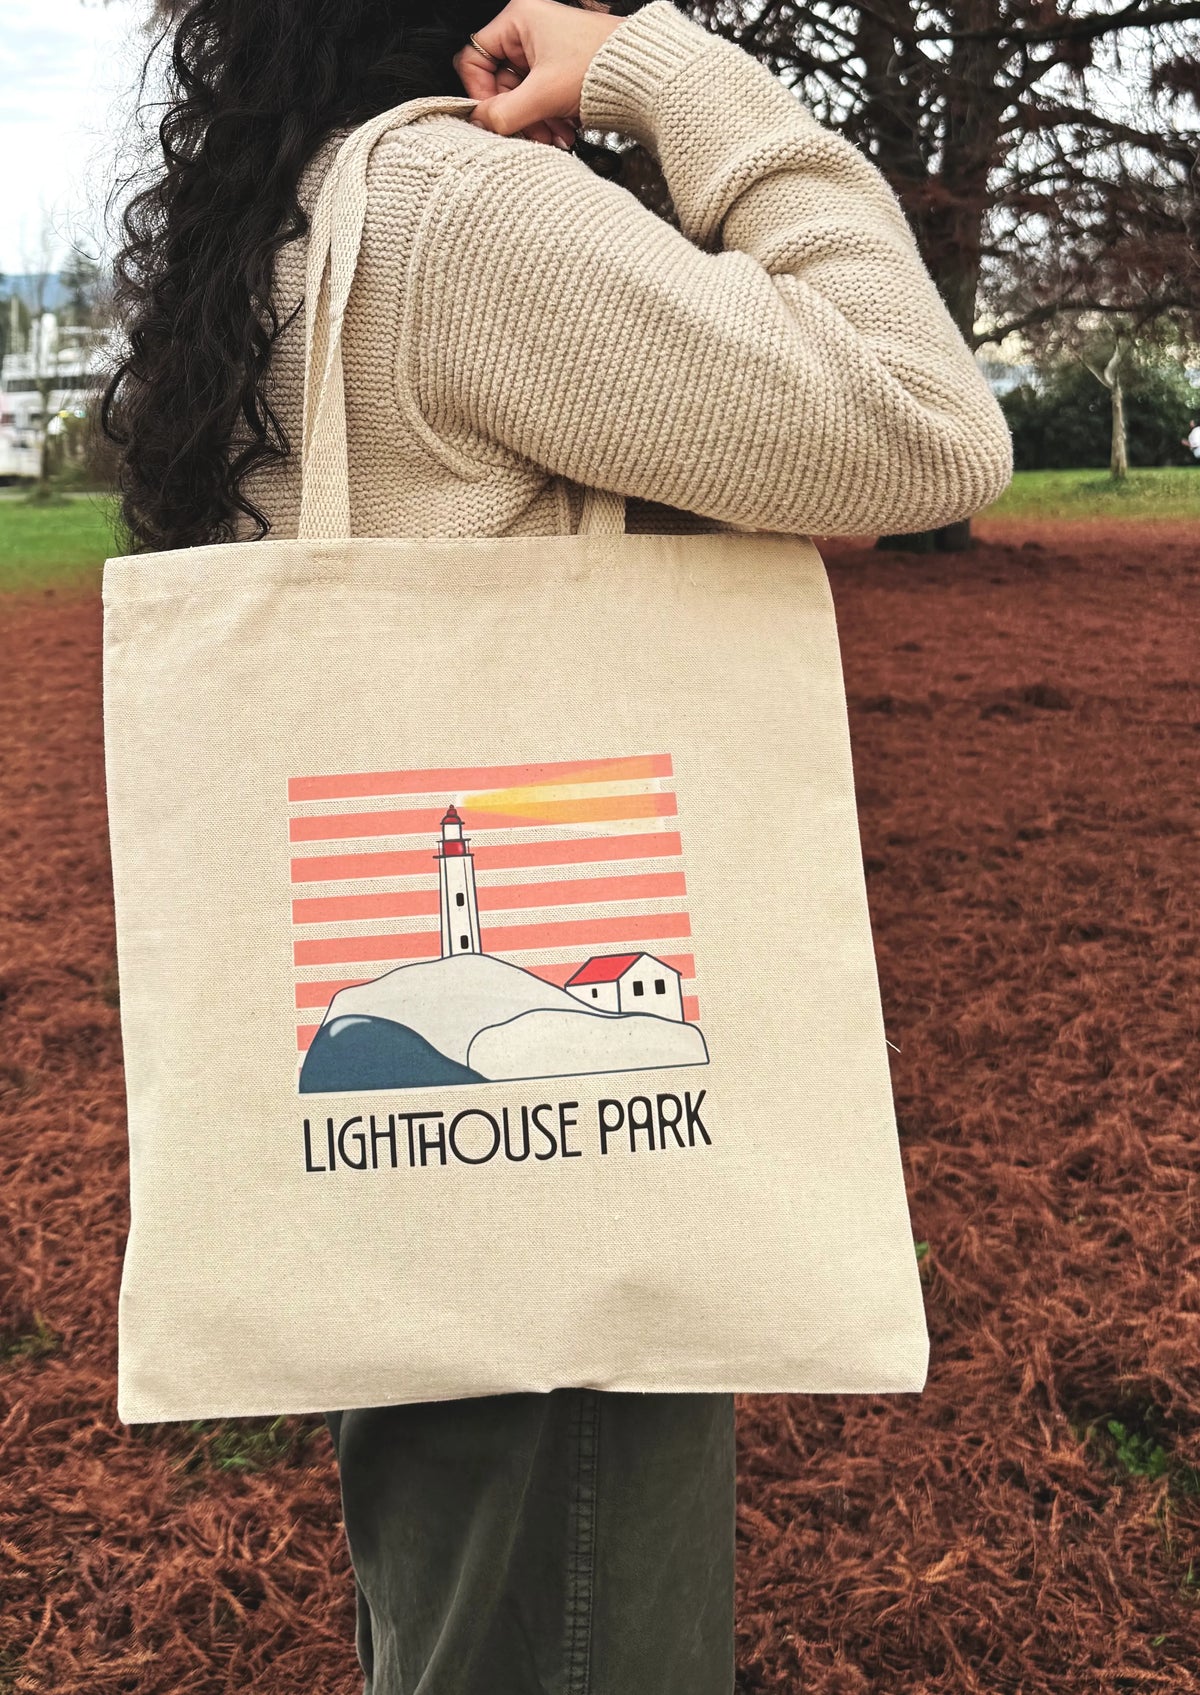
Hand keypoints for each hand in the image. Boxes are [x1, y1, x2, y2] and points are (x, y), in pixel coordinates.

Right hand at [452, 0, 624, 148]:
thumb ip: (505, 113)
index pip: (475, 57)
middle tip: (531, 134)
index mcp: (519, 19)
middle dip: (516, 115)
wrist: (646, 75)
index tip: (491, 117)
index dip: (480, 91)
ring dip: (534, 123)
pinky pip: (542, 100)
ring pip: (522, 96)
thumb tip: (480, 123)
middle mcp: (530, 31)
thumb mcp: (544, 94)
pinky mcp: (561, 71)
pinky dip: (549, 120)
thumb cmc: (602, 66)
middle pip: (501, 82)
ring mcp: (547, 52)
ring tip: (555, 136)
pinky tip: (564, 131)